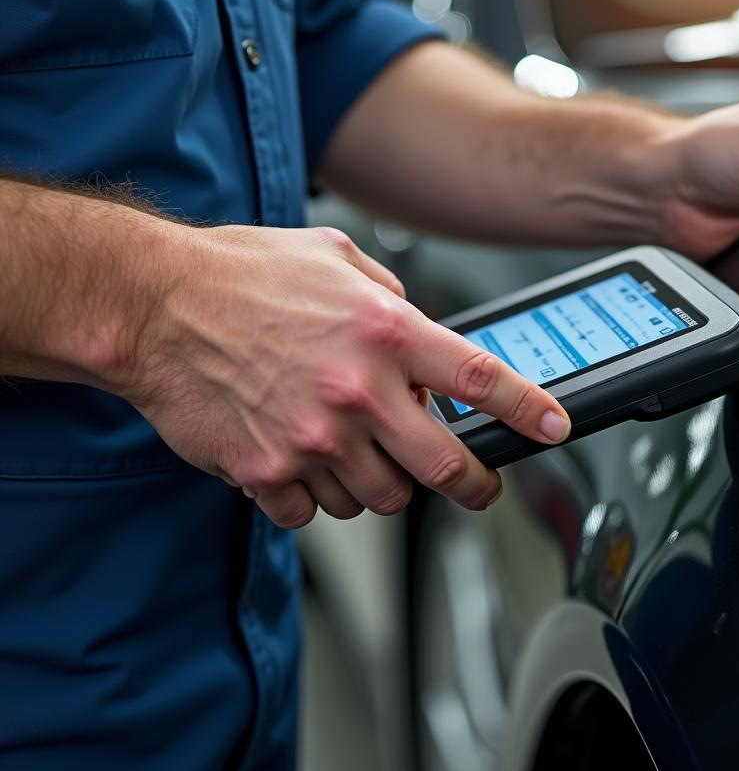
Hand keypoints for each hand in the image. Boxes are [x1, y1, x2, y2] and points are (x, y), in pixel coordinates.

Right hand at [126, 225, 570, 528]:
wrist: (152, 303)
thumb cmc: (240, 274)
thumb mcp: (335, 258)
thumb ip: (393, 295)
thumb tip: (421, 327)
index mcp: (385, 331)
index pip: (482, 380)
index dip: (530, 410)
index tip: (553, 428)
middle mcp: (358, 391)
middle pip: (447, 467)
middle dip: (475, 484)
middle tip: (478, 485)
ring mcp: (314, 440)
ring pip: (382, 499)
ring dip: (385, 484)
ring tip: (363, 454)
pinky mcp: (268, 473)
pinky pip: (317, 512)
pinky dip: (320, 496)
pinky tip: (306, 463)